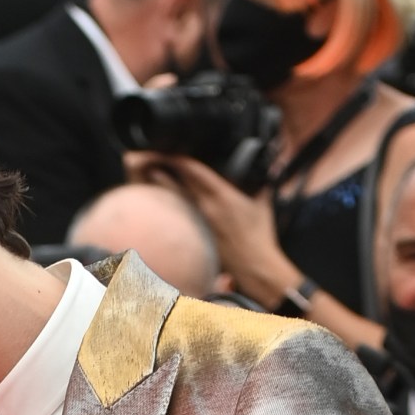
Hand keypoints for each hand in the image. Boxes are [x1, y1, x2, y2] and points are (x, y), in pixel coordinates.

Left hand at [140, 154, 293, 307]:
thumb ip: (260, 181)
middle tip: (151, 156)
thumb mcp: (263, 202)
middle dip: (163, 167)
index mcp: (221, 196)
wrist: (253, 266)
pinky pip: (179, 213)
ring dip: (162, 184)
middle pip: (177, 182)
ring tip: (149, 171)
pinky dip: (171, 202)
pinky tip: (162, 197)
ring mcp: (197, 221)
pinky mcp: (195, 232)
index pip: (194, 171)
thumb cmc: (259, 234)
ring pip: (174, 198)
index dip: (179, 158)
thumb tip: (265, 165)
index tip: (168, 148)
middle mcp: (205, 207)